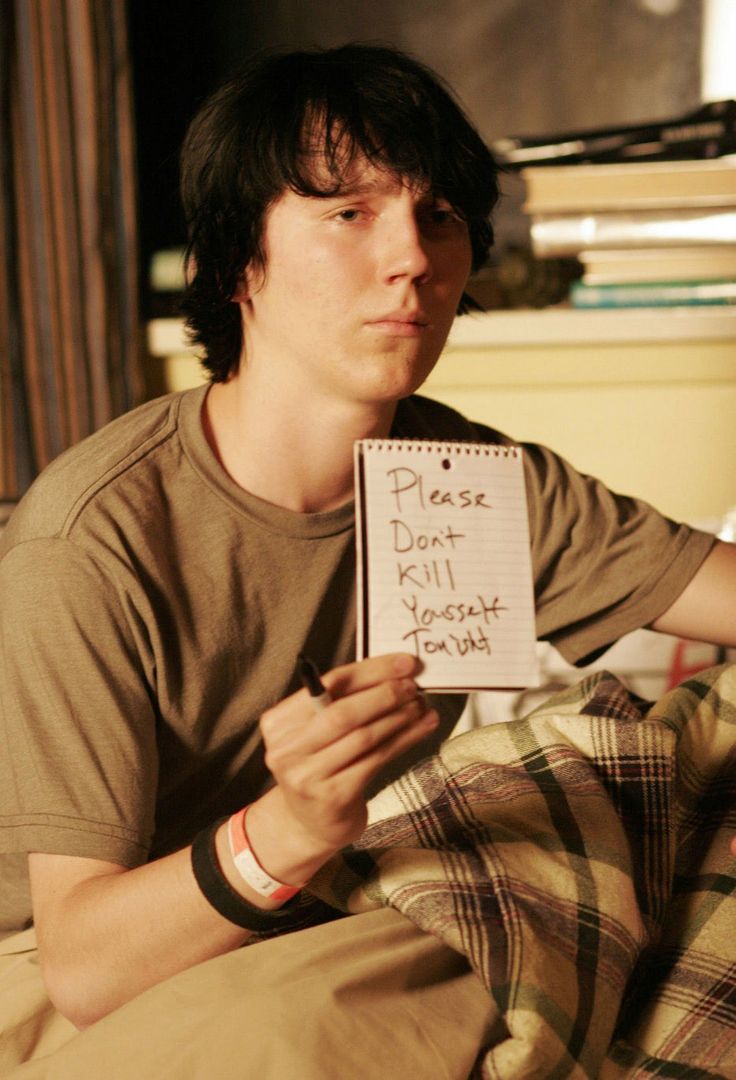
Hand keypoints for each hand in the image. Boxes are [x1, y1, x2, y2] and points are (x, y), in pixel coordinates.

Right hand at [250, 653, 437, 878]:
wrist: (307, 825)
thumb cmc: (319, 767)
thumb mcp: (316, 733)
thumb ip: (341, 703)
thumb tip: (395, 673)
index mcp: (278, 722)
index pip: (328, 684)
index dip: (371, 671)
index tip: (404, 662)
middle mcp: (286, 749)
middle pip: (343, 711)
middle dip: (385, 694)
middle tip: (414, 684)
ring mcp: (307, 776)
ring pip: (363, 736)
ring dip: (399, 717)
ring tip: (421, 705)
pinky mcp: (332, 797)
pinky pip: (376, 760)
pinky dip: (404, 740)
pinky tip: (422, 728)